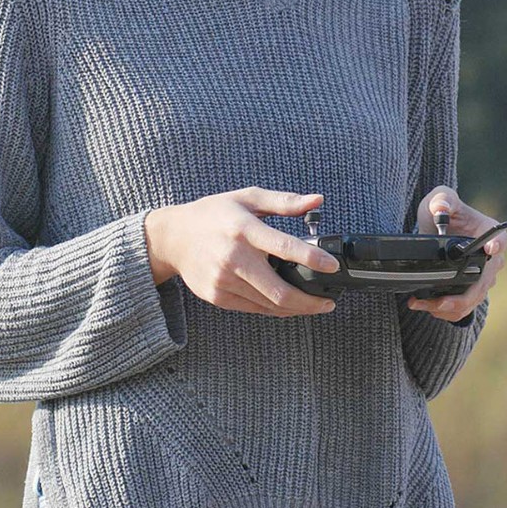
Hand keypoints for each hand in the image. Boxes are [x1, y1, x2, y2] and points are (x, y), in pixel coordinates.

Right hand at [163, 188, 341, 317]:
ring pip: (267, 305)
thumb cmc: (215, 213)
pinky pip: (252, 309)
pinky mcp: (217, 296)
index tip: (333, 267)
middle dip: (309, 301)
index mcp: (244, 229)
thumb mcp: (248, 198)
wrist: (173, 237)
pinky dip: (274, 309)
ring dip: (295, 309)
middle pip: (279, 290)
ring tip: (313, 305)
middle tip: (329, 302)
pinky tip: (287, 305)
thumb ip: (284, 201)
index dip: (312, 259)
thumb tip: (318, 201)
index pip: (285, 247)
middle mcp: (233, 257)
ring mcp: (223, 280)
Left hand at [409, 185, 506, 323]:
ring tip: (421, 304)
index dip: (496, 246)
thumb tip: (441, 210)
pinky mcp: (471, 292)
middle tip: (438, 301)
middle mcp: (492, 259)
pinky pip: (464, 309)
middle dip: (462, 296)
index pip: (500, 241)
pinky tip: (426, 306)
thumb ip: (442, 200)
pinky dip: (446, 312)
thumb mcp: (440, 198)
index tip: (489, 249)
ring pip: (472, 300)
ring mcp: (483, 278)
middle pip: (484, 282)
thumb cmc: (444, 210)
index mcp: (490, 232)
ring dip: (448, 308)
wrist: (437, 229)